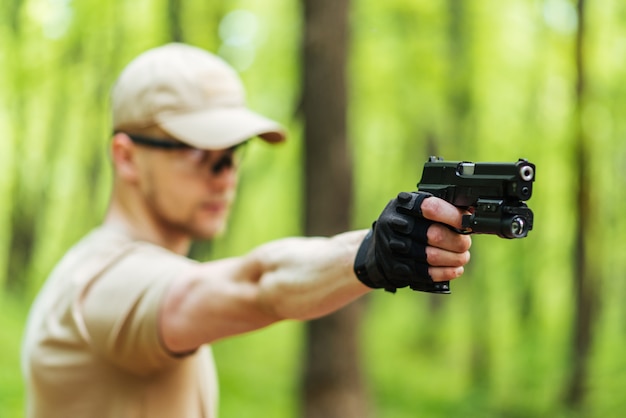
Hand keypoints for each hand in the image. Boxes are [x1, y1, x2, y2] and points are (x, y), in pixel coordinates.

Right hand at [353, 192, 470, 292]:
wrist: (380, 246)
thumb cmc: (408, 223)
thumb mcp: (419, 208)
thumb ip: (442, 208)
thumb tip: (471, 213)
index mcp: (404, 203)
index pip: (432, 207)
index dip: (453, 216)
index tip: (466, 222)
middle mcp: (394, 223)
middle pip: (434, 234)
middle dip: (457, 241)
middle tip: (466, 244)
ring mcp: (392, 246)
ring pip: (431, 256)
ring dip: (453, 259)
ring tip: (462, 257)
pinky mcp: (395, 267)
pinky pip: (425, 273)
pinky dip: (444, 272)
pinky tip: (454, 269)